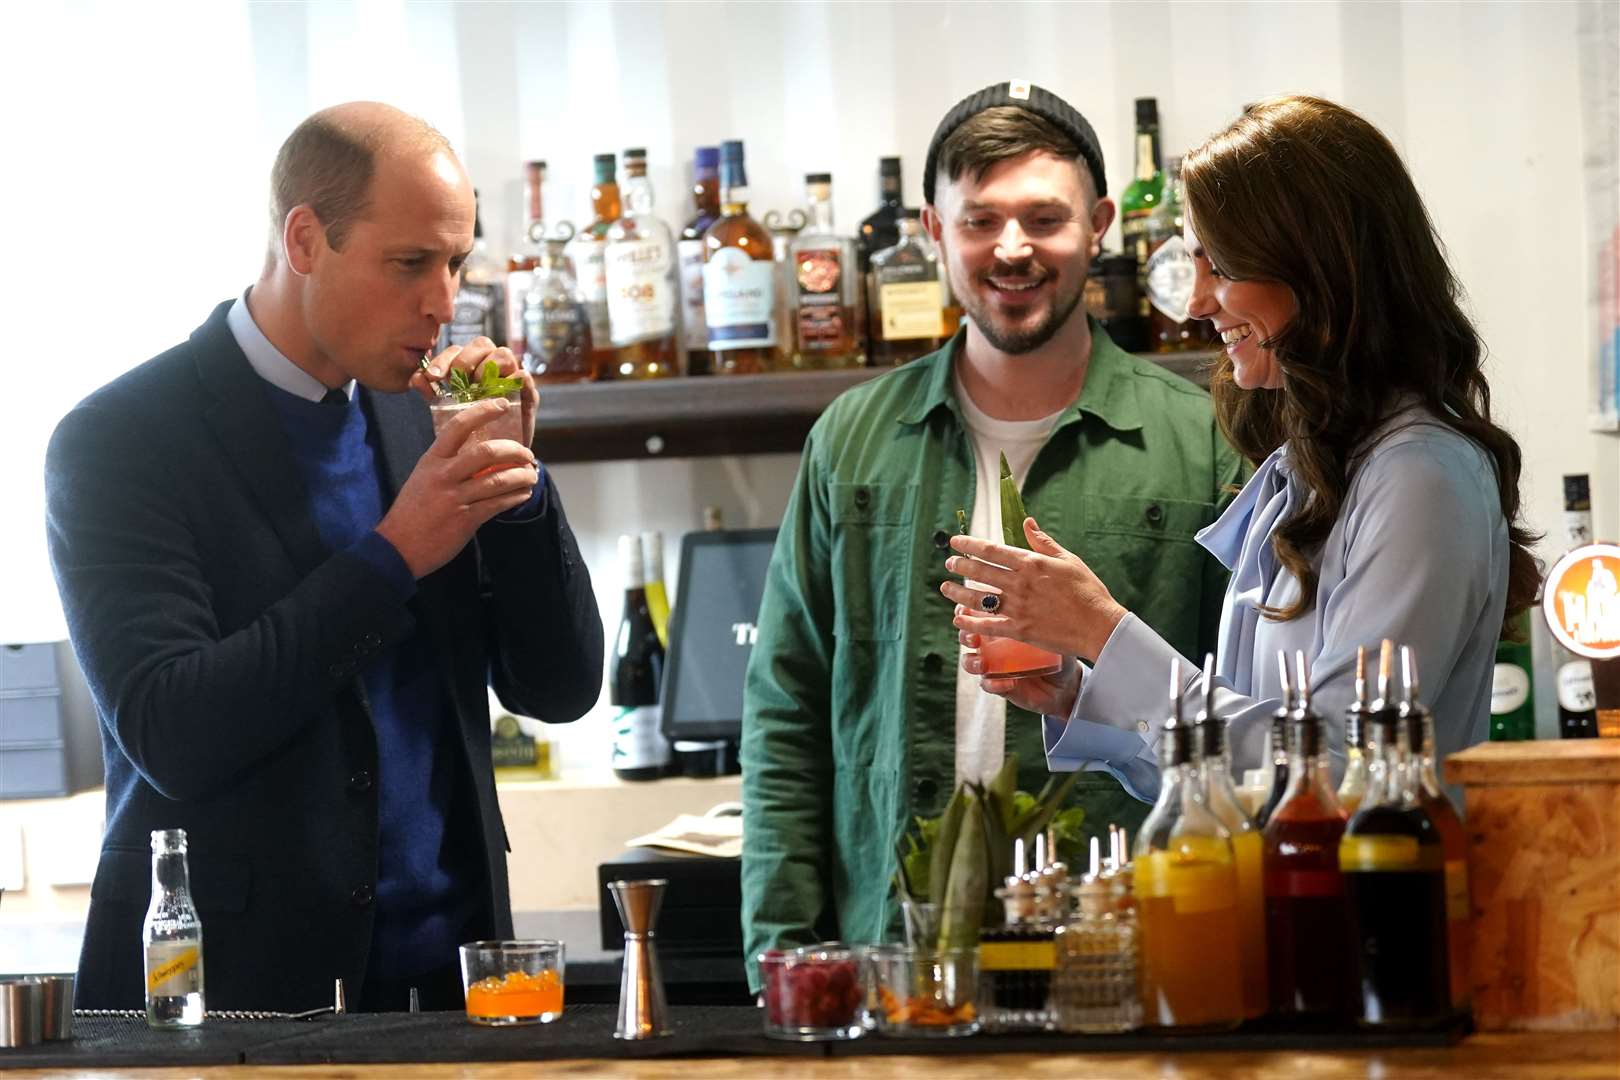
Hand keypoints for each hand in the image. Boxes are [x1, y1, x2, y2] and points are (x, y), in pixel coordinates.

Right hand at [376, 397, 538, 577]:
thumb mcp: (423, 477)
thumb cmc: (412, 510)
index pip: (458, 426)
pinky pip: (498, 504)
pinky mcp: (466, 519)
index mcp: (432, 460)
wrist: (398, 547)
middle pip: (486, 452)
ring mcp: (455, 498)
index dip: (483, 411)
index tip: (502, 405)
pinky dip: (516, 497)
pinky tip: (523, 494)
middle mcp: (444, 475)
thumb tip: (477, 452)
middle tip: (527, 454)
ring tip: (532, 475)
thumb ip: (447, 463)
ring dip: (522, 476)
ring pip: (498, 480)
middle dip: (514, 450)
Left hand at [411, 337, 538, 446]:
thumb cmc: (470, 433)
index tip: (433, 376)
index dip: (444, 358)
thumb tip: (416, 377)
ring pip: (504, 354)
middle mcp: (492, 368)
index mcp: (472, 368)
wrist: (494, 463)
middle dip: (465, 359)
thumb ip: (432, 394)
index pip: (458, 350)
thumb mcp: (447, 412)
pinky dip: (512, 380)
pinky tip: (496, 396)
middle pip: (483, 343)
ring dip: (488, 367)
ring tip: (477, 389)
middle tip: (456, 380)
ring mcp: (512, 379)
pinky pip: (524, 376)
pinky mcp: (528, 394)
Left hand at [941, 516, 1127, 661]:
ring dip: (958, 593)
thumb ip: (1043, 542)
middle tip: (949, 564)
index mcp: (1031, 563)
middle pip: (980, 572)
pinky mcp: (1019, 629)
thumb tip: (1027, 522)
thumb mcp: (1067, 559)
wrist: (1099, 625)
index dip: (969, 544)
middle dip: (960, 566)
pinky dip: (970, 622)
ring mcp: (1017, 607)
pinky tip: (958, 619)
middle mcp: (1020, 584)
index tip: (955, 542)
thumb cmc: (1087, 590)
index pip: (991, 550)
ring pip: (978, 598)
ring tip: (945, 588)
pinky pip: (987, 625)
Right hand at [959, 616, 1083, 716]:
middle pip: (966, 635)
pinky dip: (993, 684)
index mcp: (1001, 624)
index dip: (966, 611)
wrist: (1065, 682)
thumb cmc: (1059, 649)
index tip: (966, 611)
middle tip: (973, 638)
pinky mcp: (999, 685)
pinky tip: (1007, 683)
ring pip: (969, 661)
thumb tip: (1036, 598)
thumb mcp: (1050, 630)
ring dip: (972, 662)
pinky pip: (987, 685)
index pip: (977, 612)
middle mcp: (993, 643)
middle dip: (965, 635)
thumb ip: (1038, 616)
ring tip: (983, 664)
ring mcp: (994, 665)